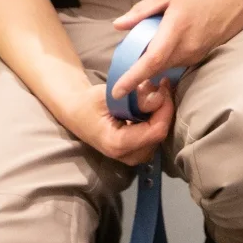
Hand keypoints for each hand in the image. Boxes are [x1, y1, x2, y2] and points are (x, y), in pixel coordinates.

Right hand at [60, 77, 174, 165]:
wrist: (77, 113)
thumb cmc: (90, 103)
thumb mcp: (108, 95)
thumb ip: (134, 97)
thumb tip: (159, 97)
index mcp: (118, 144)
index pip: (156, 131)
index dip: (165, 108)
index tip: (164, 87)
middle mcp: (128, 156)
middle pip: (161, 133)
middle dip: (164, 108)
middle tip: (162, 85)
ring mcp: (133, 156)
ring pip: (161, 134)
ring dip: (162, 112)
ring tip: (157, 91)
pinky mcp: (137, 152)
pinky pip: (155, 135)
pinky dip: (158, 117)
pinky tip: (152, 102)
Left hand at [109, 0, 242, 99]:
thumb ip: (143, 10)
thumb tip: (118, 25)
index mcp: (176, 29)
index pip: (151, 61)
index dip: (133, 78)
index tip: (116, 92)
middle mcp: (187, 47)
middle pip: (156, 68)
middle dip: (138, 73)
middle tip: (123, 65)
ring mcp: (196, 54)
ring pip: (166, 67)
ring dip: (152, 65)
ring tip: (143, 51)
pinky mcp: (201, 56)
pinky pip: (177, 62)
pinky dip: (165, 60)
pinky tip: (163, 47)